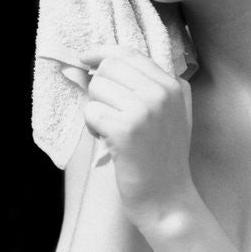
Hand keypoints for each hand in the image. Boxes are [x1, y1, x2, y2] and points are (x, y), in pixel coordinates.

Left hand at [77, 44, 196, 233]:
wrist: (168, 199)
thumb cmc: (160, 158)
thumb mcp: (159, 115)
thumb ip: (130, 86)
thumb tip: (78, 67)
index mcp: (172, 85)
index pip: (128, 52)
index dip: (101, 53)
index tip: (85, 59)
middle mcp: (161, 92)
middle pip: (108, 67)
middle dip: (98, 89)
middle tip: (108, 114)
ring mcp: (145, 109)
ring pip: (96, 89)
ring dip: (95, 111)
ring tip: (112, 132)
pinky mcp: (126, 129)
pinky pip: (91, 112)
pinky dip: (93, 128)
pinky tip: (109, 143)